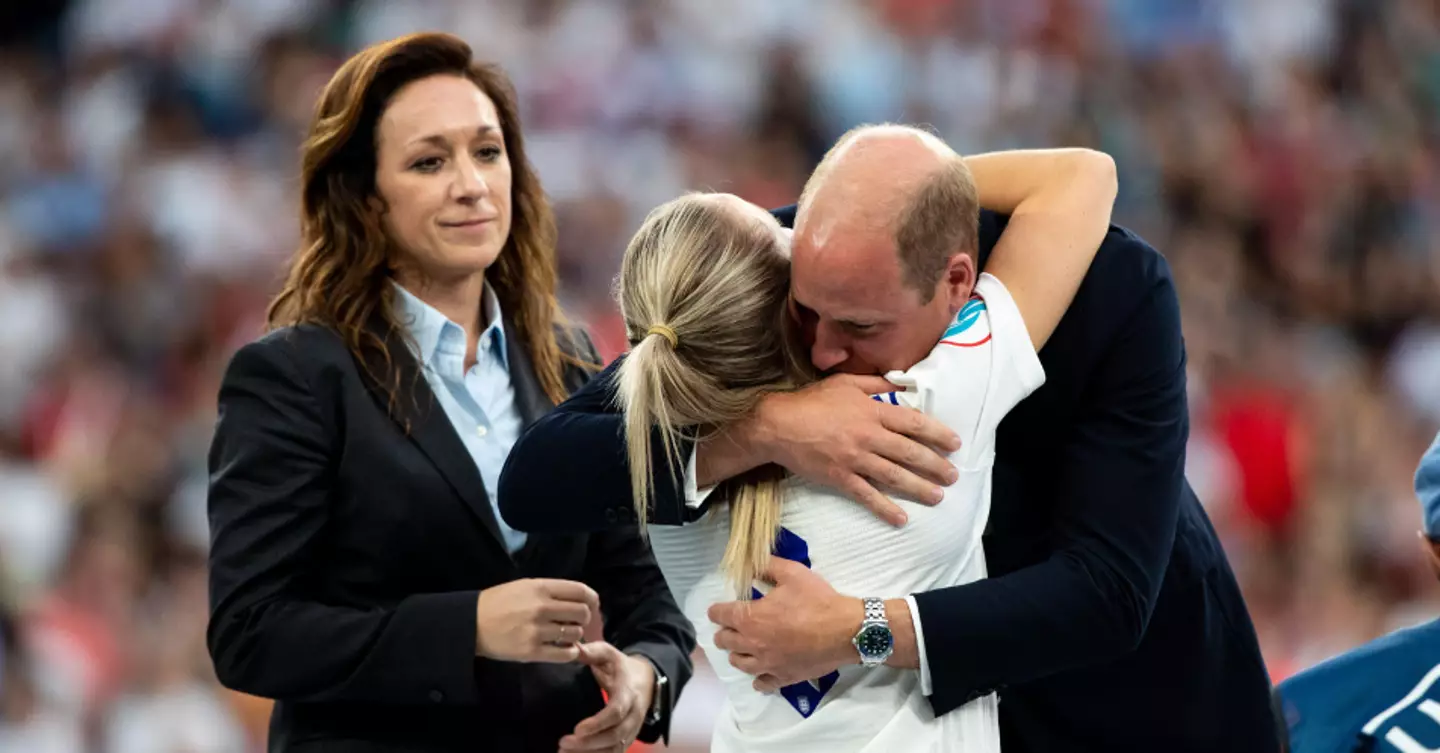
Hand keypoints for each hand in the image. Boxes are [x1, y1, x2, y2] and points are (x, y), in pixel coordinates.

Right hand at [474, 579, 598, 662]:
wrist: (472, 624)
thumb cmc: (499, 602)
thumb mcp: (525, 586)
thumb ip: (551, 591)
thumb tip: (580, 600)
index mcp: (541, 587)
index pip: (581, 590)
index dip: (592, 600)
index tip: (591, 606)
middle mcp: (542, 607)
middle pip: (582, 613)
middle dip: (584, 619)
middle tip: (575, 623)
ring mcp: (537, 631)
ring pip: (575, 634)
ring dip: (575, 636)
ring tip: (564, 636)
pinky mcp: (532, 652)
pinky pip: (565, 654)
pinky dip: (570, 652)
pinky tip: (563, 649)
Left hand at [559, 642, 655, 751]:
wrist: (647, 679)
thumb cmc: (622, 667)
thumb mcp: (609, 654)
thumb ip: (592, 651)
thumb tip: (572, 648)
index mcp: (628, 692)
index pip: (616, 711)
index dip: (597, 723)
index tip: (577, 729)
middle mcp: (634, 713)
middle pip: (615, 735)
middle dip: (589, 743)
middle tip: (563, 743)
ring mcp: (633, 728)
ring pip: (616, 748)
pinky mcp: (628, 738)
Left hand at [709, 557, 859, 690]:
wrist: (845, 631)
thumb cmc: (817, 600)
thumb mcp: (792, 573)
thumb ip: (768, 566)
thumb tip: (751, 564)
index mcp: (751, 618)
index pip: (720, 615)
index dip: (716, 611)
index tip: (717, 610)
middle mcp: (753, 644)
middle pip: (725, 641)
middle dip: (723, 632)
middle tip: (730, 627)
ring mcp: (767, 664)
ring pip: (739, 663)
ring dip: (737, 654)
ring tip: (742, 648)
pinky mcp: (783, 677)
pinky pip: (761, 684)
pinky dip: (757, 679)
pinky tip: (760, 672)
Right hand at [752, 374, 960, 524]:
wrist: (778, 425)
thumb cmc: (811, 401)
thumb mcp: (845, 383)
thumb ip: (875, 383)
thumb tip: (902, 383)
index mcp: (871, 411)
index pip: (913, 423)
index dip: (937, 434)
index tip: (954, 443)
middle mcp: (868, 436)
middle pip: (910, 453)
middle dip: (935, 465)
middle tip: (954, 476)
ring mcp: (855, 459)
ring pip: (895, 476)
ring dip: (920, 488)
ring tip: (938, 496)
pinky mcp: (840, 478)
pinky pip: (868, 496)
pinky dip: (886, 508)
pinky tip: (901, 519)